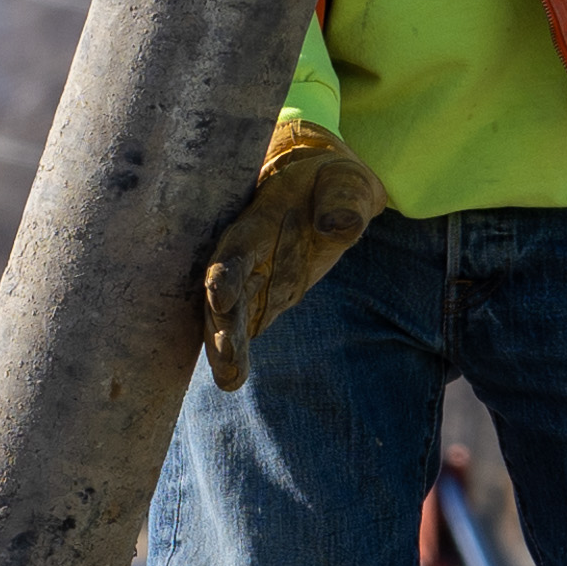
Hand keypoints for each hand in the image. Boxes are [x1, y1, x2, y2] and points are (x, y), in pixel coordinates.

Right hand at [197, 117, 387, 391]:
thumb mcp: (346, 183)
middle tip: (224, 354)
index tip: (221, 297)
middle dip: (220, 324)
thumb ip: (343, 201)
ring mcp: (249, 280)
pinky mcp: (258, 300)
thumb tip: (337, 224)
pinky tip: (231, 381)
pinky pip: (241, 327)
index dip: (227, 272)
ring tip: (228, 379)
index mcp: (259, 223)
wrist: (326, 192)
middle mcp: (244, 256)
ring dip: (223, 346)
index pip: (237, 250)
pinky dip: (235, 353)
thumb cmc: (335, 184)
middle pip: (222, 292)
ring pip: (226, 316)